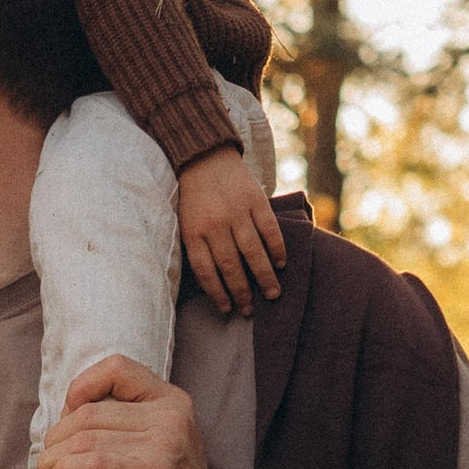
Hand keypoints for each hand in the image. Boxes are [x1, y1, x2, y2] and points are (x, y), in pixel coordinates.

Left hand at [41, 358, 243, 468]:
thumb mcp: (158, 448)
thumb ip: (124, 424)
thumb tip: (65, 414)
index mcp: (173, 402)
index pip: (116, 368)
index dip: (81, 387)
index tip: (67, 420)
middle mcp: (172, 416)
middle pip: (89, 411)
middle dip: (56, 440)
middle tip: (47, 467)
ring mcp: (164, 443)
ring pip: (83, 438)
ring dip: (53, 461)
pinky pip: (90, 463)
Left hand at [176, 143, 285, 309]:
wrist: (204, 158)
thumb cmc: (195, 197)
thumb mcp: (186, 223)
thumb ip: (198, 248)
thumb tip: (212, 284)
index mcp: (194, 232)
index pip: (206, 272)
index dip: (218, 294)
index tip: (227, 309)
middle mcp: (215, 224)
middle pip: (231, 266)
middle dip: (243, 292)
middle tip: (251, 310)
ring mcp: (236, 212)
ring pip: (253, 251)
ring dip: (265, 276)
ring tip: (273, 294)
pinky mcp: (255, 200)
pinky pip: (269, 229)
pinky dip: (277, 248)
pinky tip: (282, 263)